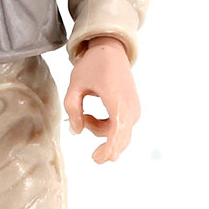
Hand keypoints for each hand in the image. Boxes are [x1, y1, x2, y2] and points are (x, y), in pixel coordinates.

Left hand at [63, 37, 140, 164]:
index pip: (117, 132)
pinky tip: (92, 116)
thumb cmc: (93, 65)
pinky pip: (122, 125)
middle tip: (94, 156)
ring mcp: (134, 107)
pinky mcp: (133, 107)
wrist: (110, 49)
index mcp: (117, 100)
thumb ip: (73, 110)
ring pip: (120, 132)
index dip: (109, 149)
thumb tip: (76, 131)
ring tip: (84, 116)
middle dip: (107, 146)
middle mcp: (130, 106)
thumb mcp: (75, 86)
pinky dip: (108, 126)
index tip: (98, 158)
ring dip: (101, 131)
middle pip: (121, 137)